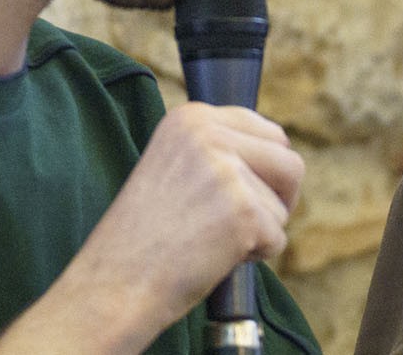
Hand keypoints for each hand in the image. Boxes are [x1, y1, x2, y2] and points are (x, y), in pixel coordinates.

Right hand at [0, 102, 303, 353]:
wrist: (113, 284)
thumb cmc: (145, 235)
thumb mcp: (176, 167)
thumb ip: (221, 150)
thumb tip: (281, 149)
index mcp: (192, 117)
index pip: (268, 131)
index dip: (265, 171)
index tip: (238, 194)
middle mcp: (210, 134)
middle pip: (289, 161)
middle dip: (277, 198)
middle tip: (241, 223)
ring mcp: (228, 171)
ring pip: (283, 203)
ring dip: (261, 230)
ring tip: (213, 240)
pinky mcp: (243, 211)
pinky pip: (277, 237)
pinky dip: (254, 256)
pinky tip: (212, 257)